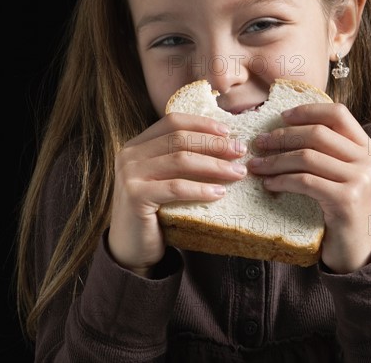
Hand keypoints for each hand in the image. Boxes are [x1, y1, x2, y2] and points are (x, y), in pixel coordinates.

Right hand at [109, 113, 246, 275]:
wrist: (131, 250)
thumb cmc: (155, 212)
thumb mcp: (165, 178)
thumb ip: (180, 158)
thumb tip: (225, 142)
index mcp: (137, 144)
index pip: (173, 121)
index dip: (202, 124)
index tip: (228, 131)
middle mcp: (130, 155)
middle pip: (180, 138)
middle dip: (214, 143)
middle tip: (240, 151)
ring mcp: (130, 174)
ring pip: (181, 160)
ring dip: (215, 165)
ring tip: (238, 172)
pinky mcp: (135, 196)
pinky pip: (176, 188)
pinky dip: (201, 188)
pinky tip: (220, 192)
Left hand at [248, 102, 370, 273]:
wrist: (358, 252)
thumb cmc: (341, 210)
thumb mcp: (341, 174)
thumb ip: (327, 152)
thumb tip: (284, 127)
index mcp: (366, 147)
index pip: (338, 114)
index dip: (308, 111)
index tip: (281, 117)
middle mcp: (367, 159)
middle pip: (317, 133)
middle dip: (283, 136)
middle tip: (259, 143)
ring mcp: (360, 179)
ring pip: (307, 156)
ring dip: (275, 160)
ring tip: (256, 165)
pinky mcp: (347, 199)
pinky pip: (305, 181)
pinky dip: (281, 180)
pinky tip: (268, 184)